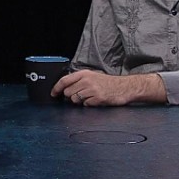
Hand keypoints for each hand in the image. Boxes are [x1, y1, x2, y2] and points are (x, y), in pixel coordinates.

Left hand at [51, 70, 166, 105]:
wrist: (125, 87)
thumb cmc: (109, 83)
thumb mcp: (93, 76)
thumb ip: (79, 80)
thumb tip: (64, 88)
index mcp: (84, 74)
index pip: (64, 80)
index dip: (56, 88)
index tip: (53, 94)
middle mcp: (87, 80)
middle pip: (68, 92)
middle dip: (71, 96)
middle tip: (80, 96)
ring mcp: (92, 89)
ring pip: (75, 100)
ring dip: (80, 101)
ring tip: (90, 97)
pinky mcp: (98, 98)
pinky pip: (86, 105)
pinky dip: (89, 104)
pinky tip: (96, 100)